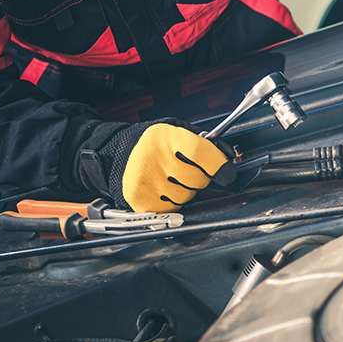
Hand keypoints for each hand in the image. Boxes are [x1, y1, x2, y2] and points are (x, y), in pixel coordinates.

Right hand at [89, 122, 233, 211]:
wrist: (115, 154)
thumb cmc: (152, 144)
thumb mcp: (175, 132)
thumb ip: (201, 143)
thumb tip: (227, 159)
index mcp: (166, 137)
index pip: (202, 153)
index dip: (219, 166)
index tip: (227, 173)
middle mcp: (154, 158)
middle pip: (197, 180)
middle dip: (200, 179)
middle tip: (188, 171)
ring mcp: (145, 180)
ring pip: (185, 198)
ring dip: (185, 192)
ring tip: (171, 179)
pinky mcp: (139, 199)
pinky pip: (170, 209)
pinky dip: (171, 203)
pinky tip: (162, 189)